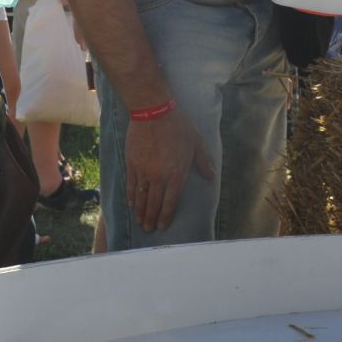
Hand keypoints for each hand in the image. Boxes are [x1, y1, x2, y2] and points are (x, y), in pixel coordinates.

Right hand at [125, 107, 212, 231]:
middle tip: (149, 229)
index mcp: (176, 174)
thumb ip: (203, 162)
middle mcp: (159, 177)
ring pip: (141, 197)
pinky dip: (131, 197)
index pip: (171, 201)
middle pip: (154, 203)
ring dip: (140, 211)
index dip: (166, 216)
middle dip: (152, 218)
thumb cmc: (178, 126)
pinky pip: (131, 185)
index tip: (163, 226)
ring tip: (140, 221)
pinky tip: (131, 204)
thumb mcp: (196, 143)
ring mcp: (144, 171)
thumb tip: (211, 177)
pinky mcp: (132, 164)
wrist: (153, 112)